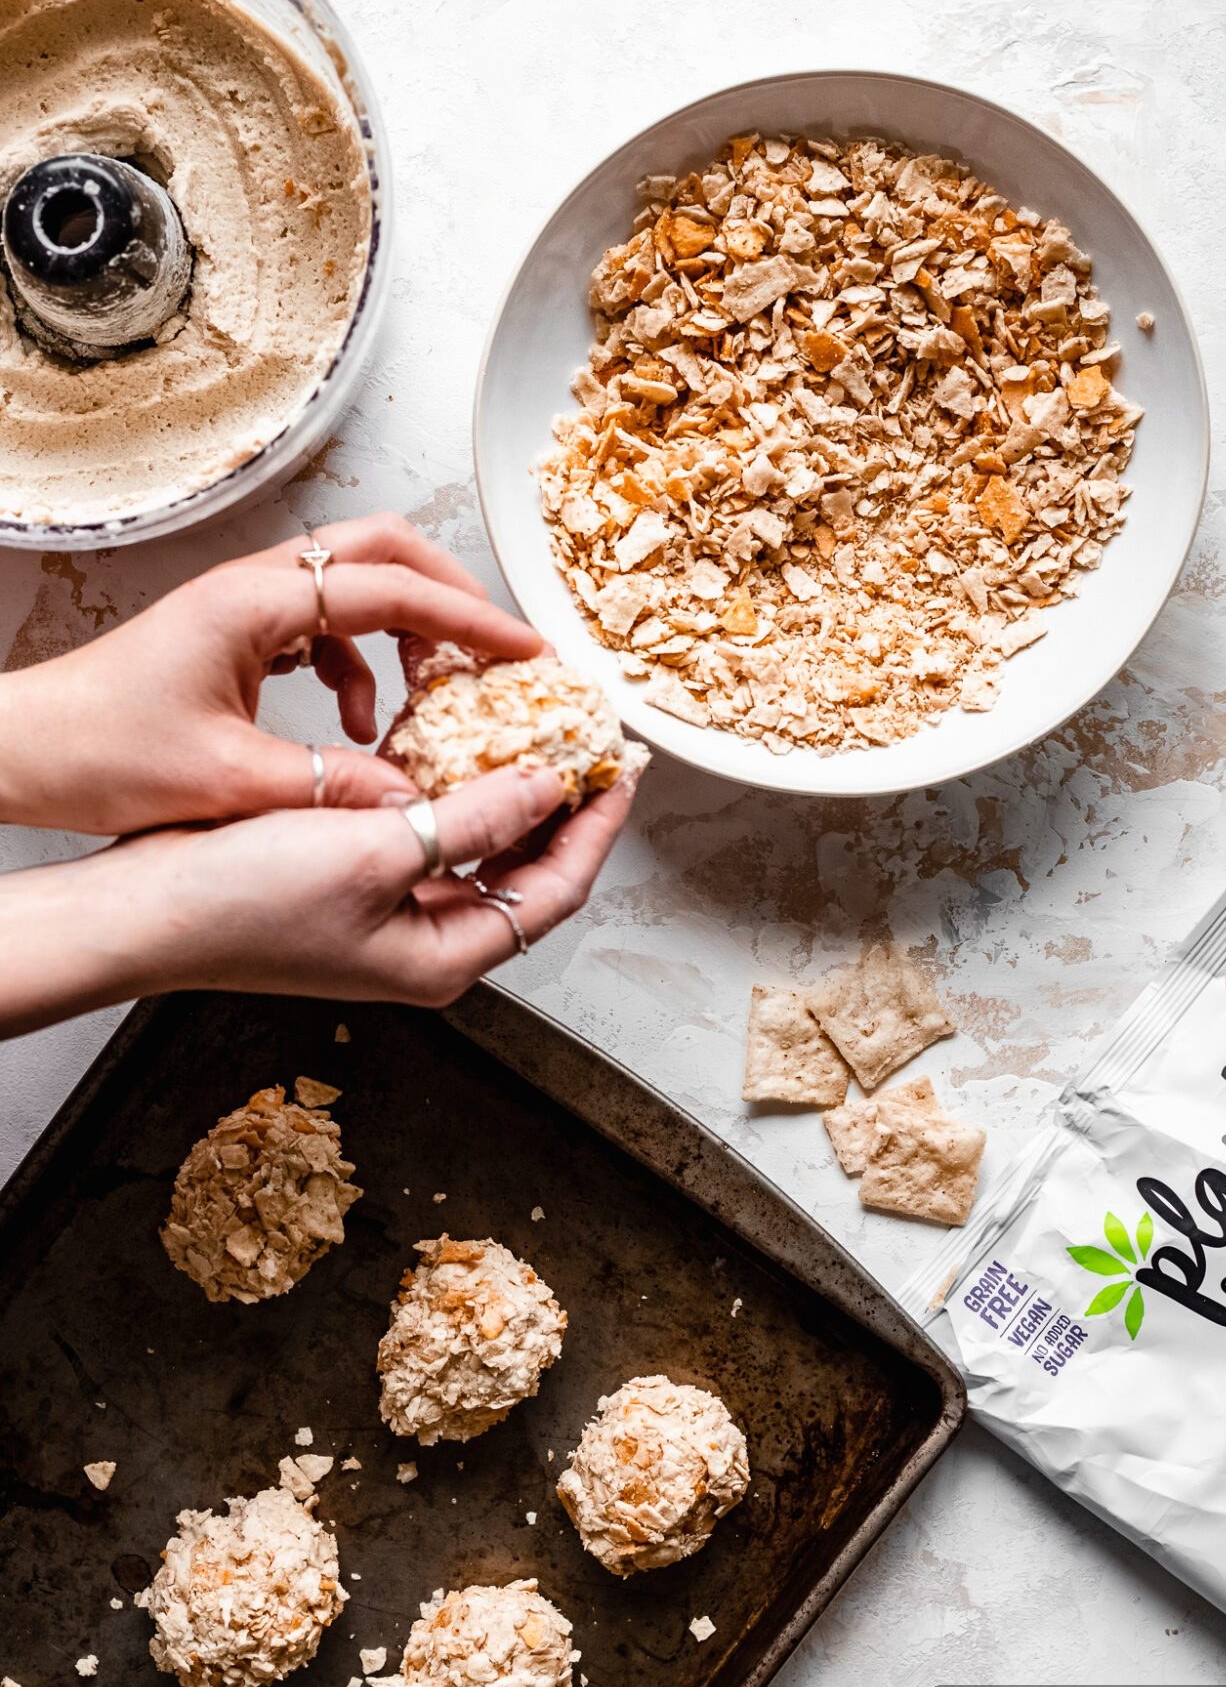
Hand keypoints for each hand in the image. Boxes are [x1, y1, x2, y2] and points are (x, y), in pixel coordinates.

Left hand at [0, 512, 541, 835]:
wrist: (26, 750)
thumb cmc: (99, 752)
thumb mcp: (228, 783)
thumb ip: (330, 786)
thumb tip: (412, 801)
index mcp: (255, 604)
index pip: (392, 590)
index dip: (470, 620)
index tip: (525, 650)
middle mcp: (254, 587)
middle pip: (385, 551)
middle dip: (451, 596)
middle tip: (495, 652)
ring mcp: (247, 604)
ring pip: (358, 583)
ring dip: (407, 630)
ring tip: (434, 695)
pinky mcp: (240, 632)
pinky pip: (326, 624)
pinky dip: (362, 663)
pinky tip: (361, 725)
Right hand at [0, 763, 638, 1038]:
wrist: (141, 911)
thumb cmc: (242, 902)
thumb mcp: (375, 850)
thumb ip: (474, 819)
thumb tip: (550, 784)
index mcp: (445, 958)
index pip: (557, 889)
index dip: (598, 825)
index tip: (624, 765)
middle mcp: (427, 944)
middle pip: (525, 870)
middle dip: (559, 803)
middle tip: (588, 739)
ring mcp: (390, 917)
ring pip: (476, 847)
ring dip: (503, 789)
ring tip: (532, 728)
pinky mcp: (354, 885)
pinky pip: (424, 834)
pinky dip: (444, 788)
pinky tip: (449, 739)